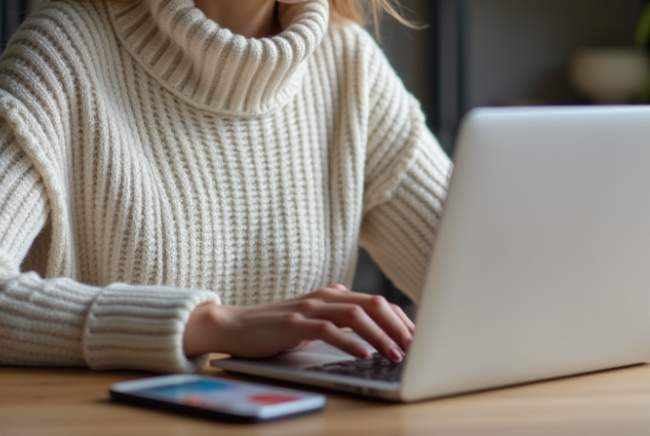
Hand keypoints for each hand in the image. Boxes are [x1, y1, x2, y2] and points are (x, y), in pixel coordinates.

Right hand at [183, 284, 413, 361]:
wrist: (233, 325)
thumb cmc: (274, 328)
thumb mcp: (312, 321)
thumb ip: (337, 319)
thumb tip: (369, 329)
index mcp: (332, 295)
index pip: (376, 302)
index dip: (399, 318)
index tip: (417, 337)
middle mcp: (324, 297)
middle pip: (372, 304)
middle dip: (397, 325)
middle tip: (415, 346)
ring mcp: (309, 308)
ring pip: (355, 315)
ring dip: (379, 335)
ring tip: (395, 353)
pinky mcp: (294, 324)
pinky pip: (328, 330)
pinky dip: (349, 343)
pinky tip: (363, 355)